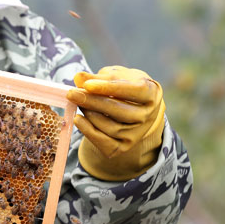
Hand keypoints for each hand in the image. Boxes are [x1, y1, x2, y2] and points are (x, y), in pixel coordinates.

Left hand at [66, 65, 165, 180]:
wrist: (132, 106)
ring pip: (112, 127)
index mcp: (151, 94)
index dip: (109, 88)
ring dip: (90, 114)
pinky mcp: (124, 147)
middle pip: (120, 112)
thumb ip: (97, 77)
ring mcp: (137, 134)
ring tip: (77, 102)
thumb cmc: (123, 86)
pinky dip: (89, 132)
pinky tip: (77, 119)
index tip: (87, 85)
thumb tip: (79, 78)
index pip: (133, 91)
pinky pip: (106, 143)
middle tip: (73, 93)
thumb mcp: (114, 76)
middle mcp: (149, 116)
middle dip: (93, 102)